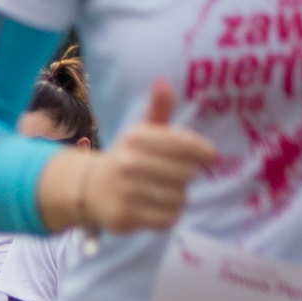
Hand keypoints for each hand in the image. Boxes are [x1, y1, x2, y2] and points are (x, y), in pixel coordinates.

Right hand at [82, 80, 218, 232]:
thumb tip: (162, 81)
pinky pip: (168, 219)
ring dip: (177, 197)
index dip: (204, 152)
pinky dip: (168, 217)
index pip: (184, 144)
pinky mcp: (124, 217)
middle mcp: (127, 162)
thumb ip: (158, 108)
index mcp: (135, 137)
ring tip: (163, 193)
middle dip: (186, 176)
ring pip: (179, 197)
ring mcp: (124, 191)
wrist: (89, 189)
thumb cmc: (127, 158)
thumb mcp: (141, 132)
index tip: (212, 157)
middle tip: (173, 177)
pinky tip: (156, 209)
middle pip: (187, 173)